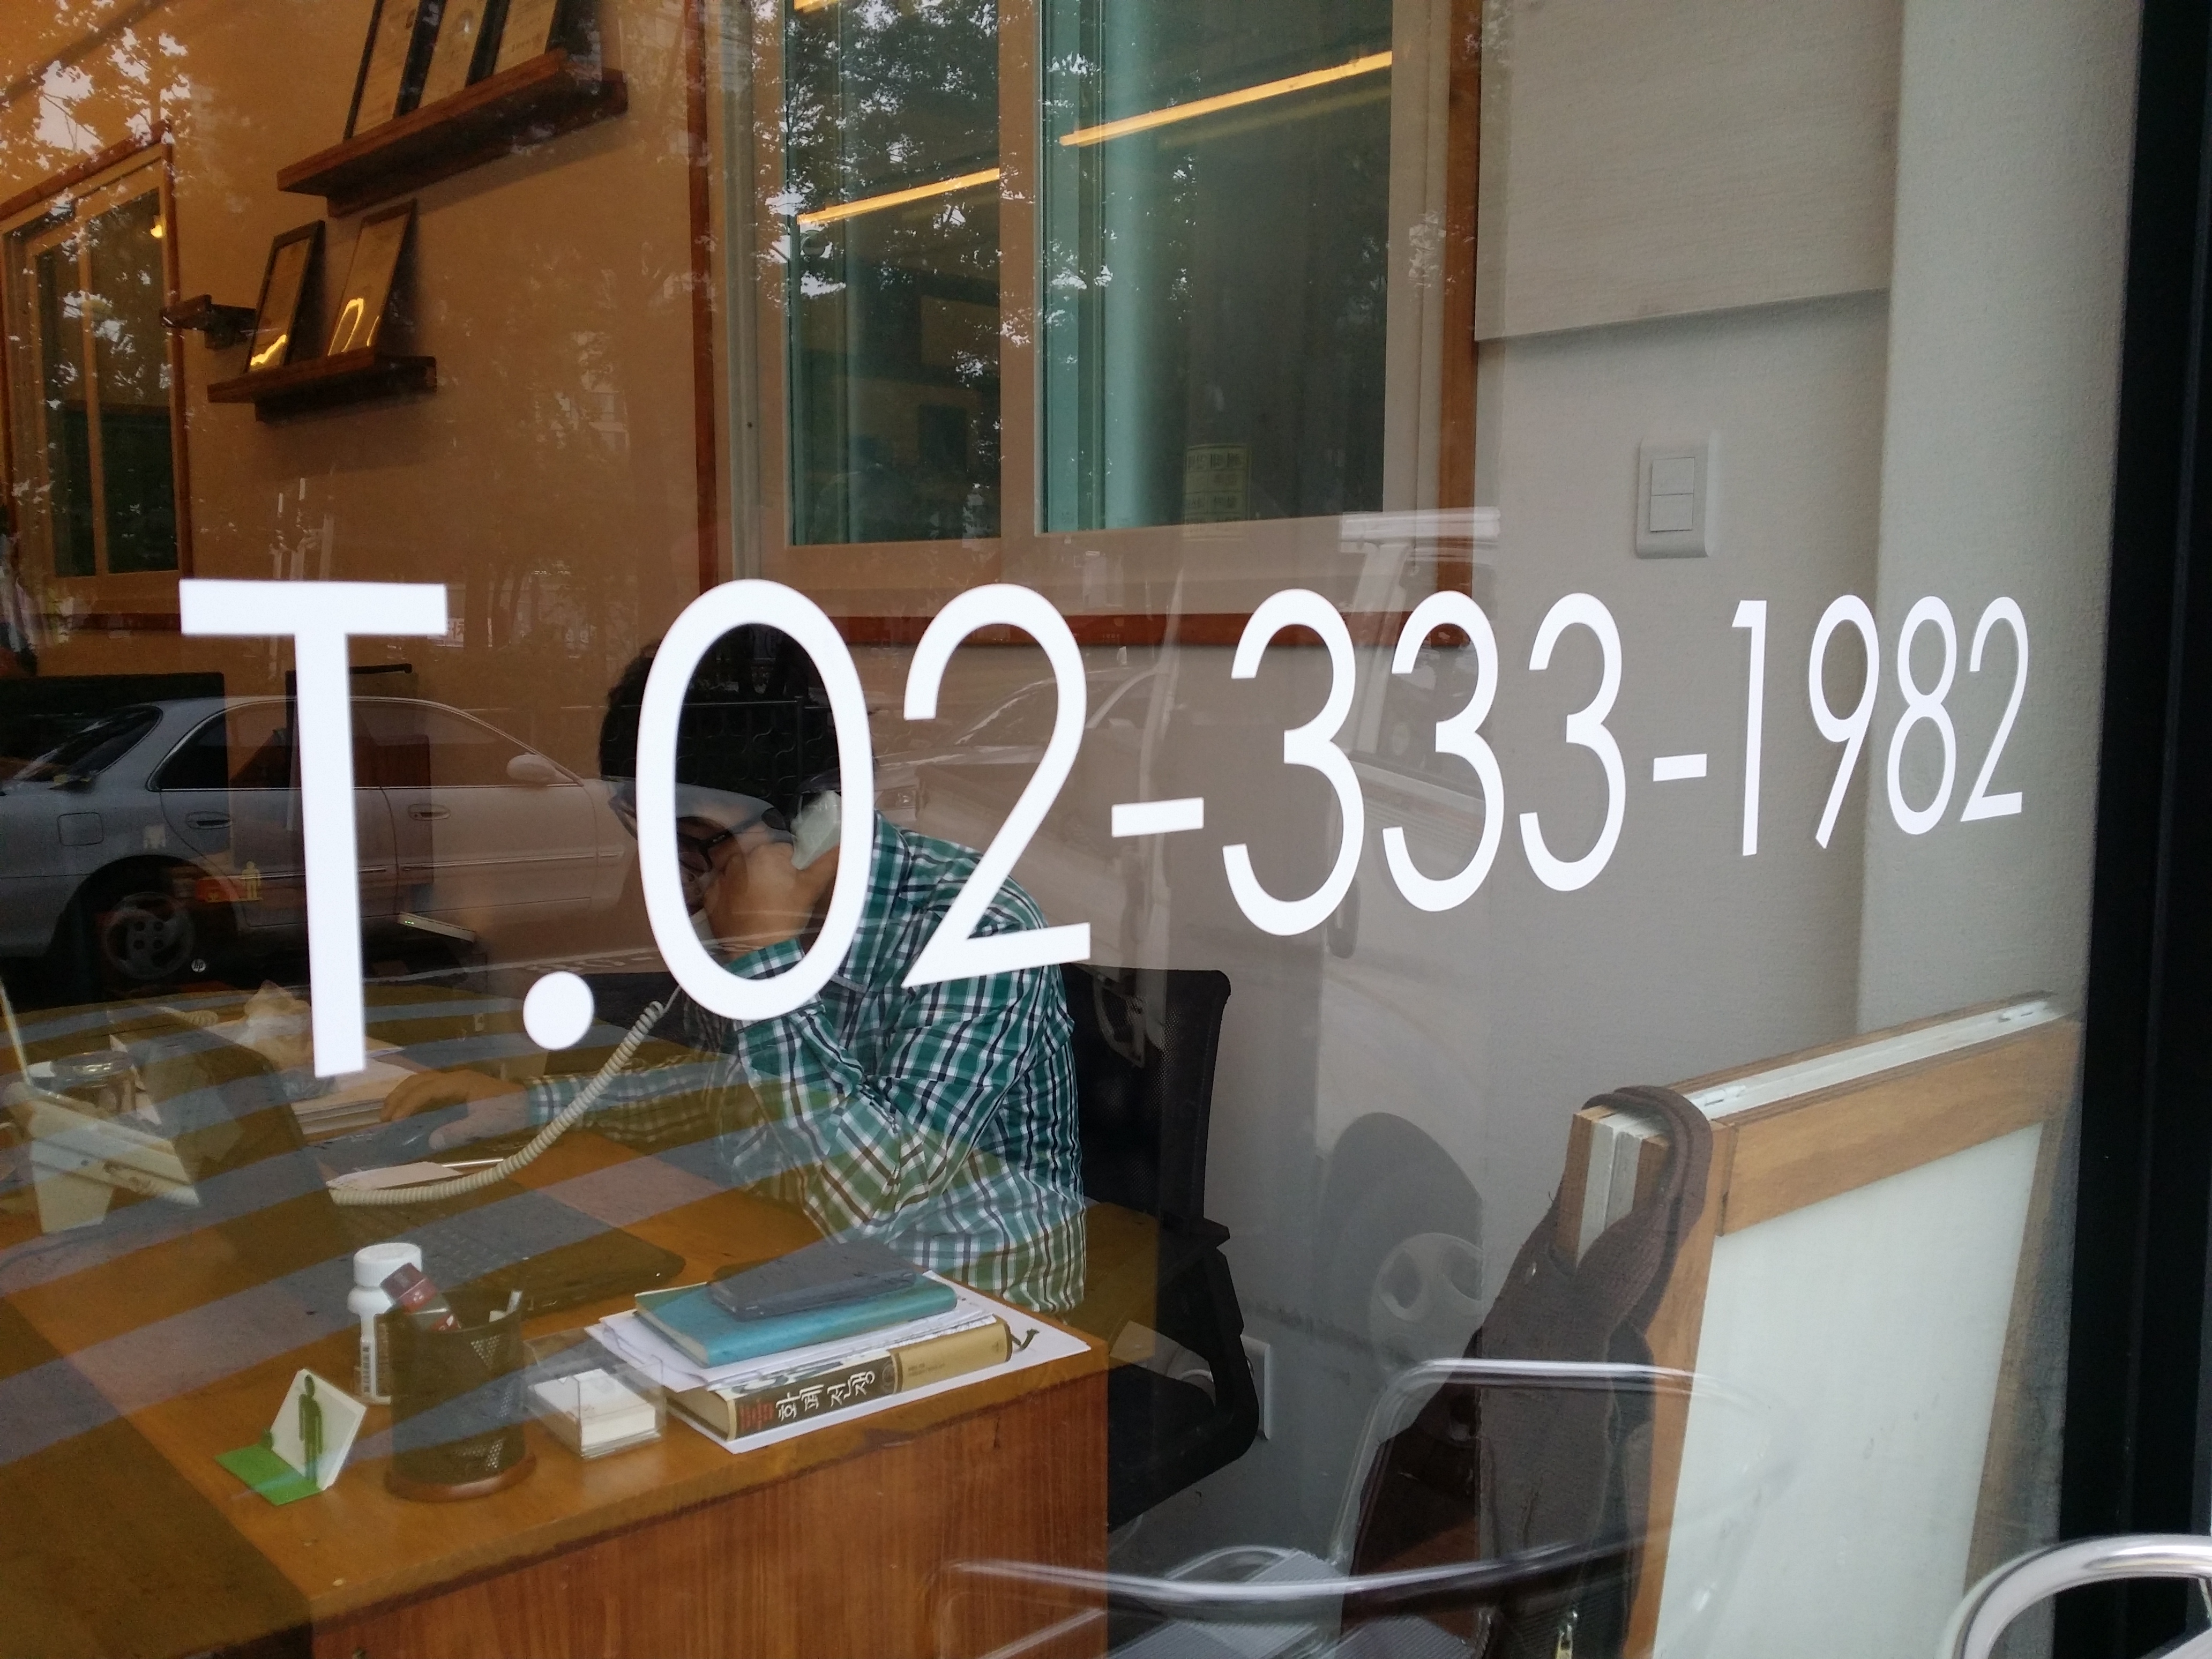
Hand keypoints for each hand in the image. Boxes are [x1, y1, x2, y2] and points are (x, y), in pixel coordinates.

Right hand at [381, 1067, 529, 1148]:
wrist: (532, 1104)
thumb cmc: (510, 1112)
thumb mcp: (485, 1124)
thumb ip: (458, 1132)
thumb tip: (430, 1141)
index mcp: (459, 1082)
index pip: (425, 1090)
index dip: (407, 1105)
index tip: (393, 1122)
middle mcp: (455, 1078)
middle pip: (419, 1081)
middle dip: (398, 1097)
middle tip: (383, 1119)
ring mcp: (457, 1082)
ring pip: (423, 1083)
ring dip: (404, 1096)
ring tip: (389, 1114)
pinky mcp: (460, 1090)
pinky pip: (431, 1090)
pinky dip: (415, 1099)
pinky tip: (409, 1113)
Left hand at [700, 823, 838, 952]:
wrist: (757, 952)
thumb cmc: (787, 917)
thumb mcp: (811, 888)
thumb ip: (829, 862)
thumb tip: (844, 846)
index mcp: (766, 852)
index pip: (784, 850)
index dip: (791, 866)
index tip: (793, 883)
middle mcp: (739, 858)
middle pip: (759, 857)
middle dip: (767, 869)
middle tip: (777, 891)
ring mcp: (721, 876)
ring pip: (739, 869)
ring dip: (747, 877)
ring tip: (758, 899)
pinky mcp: (710, 895)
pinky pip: (721, 886)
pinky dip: (729, 892)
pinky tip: (740, 906)